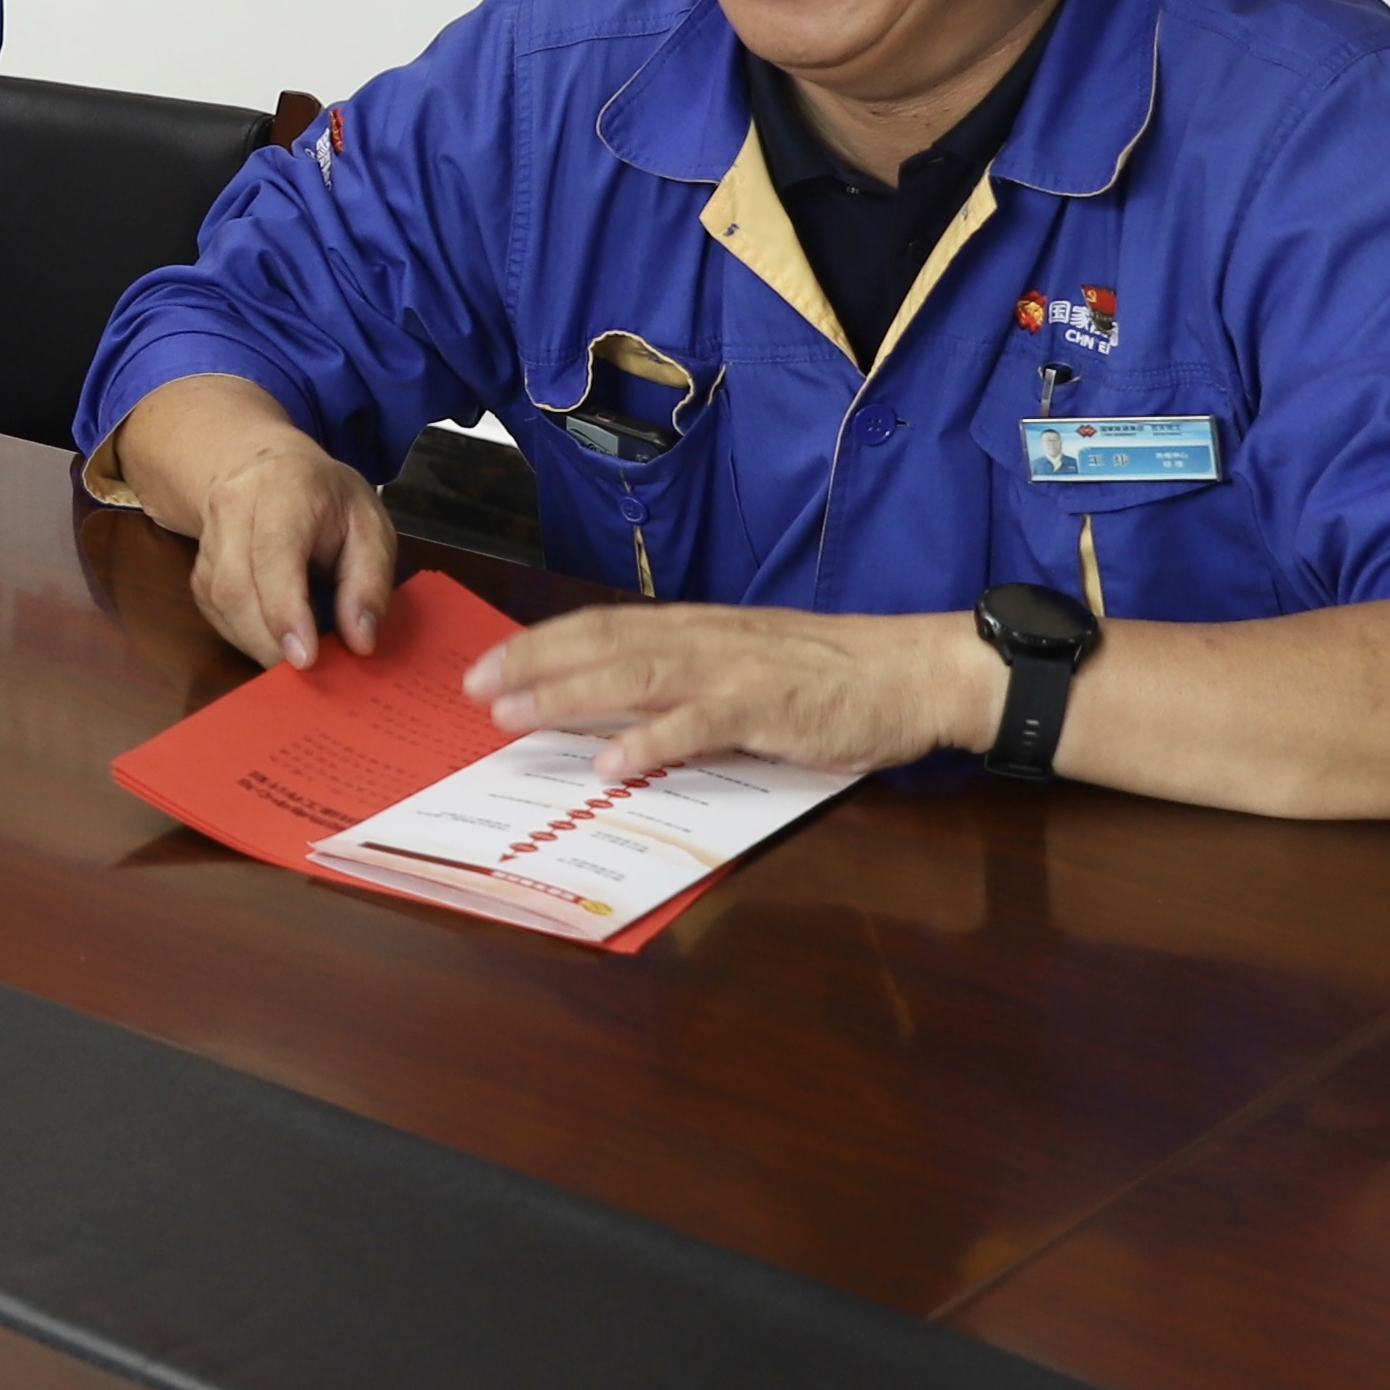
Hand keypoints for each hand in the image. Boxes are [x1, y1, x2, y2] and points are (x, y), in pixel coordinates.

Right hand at [102, 372, 393, 672]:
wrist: (266, 467)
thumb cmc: (327, 499)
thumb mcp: (370, 526)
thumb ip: (370, 583)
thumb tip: (360, 642)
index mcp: (285, 488)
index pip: (274, 552)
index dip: (285, 610)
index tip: (306, 659)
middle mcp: (233, 507)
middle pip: (236, 584)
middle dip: (269, 640)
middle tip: (307, 674)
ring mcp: (208, 537)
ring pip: (219, 602)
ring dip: (256, 643)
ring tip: (294, 659)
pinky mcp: (198, 568)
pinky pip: (214, 611)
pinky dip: (244, 636)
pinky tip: (272, 640)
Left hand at [465, 603, 992, 780]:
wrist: (914, 672)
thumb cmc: (833, 673)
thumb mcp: (749, 665)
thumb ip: (690, 681)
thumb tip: (621, 708)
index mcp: (698, 629)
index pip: (603, 626)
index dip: (542, 642)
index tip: (489, 662)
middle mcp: (705, 641)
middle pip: (602, 644)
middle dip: (532, 664)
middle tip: (474, 687)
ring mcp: (734, 673)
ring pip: (632, 677)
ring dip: (566, 696)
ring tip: (513, 716)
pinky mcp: (766, 710)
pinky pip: (696, 726)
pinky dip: (649, 743)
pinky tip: (608, 763)